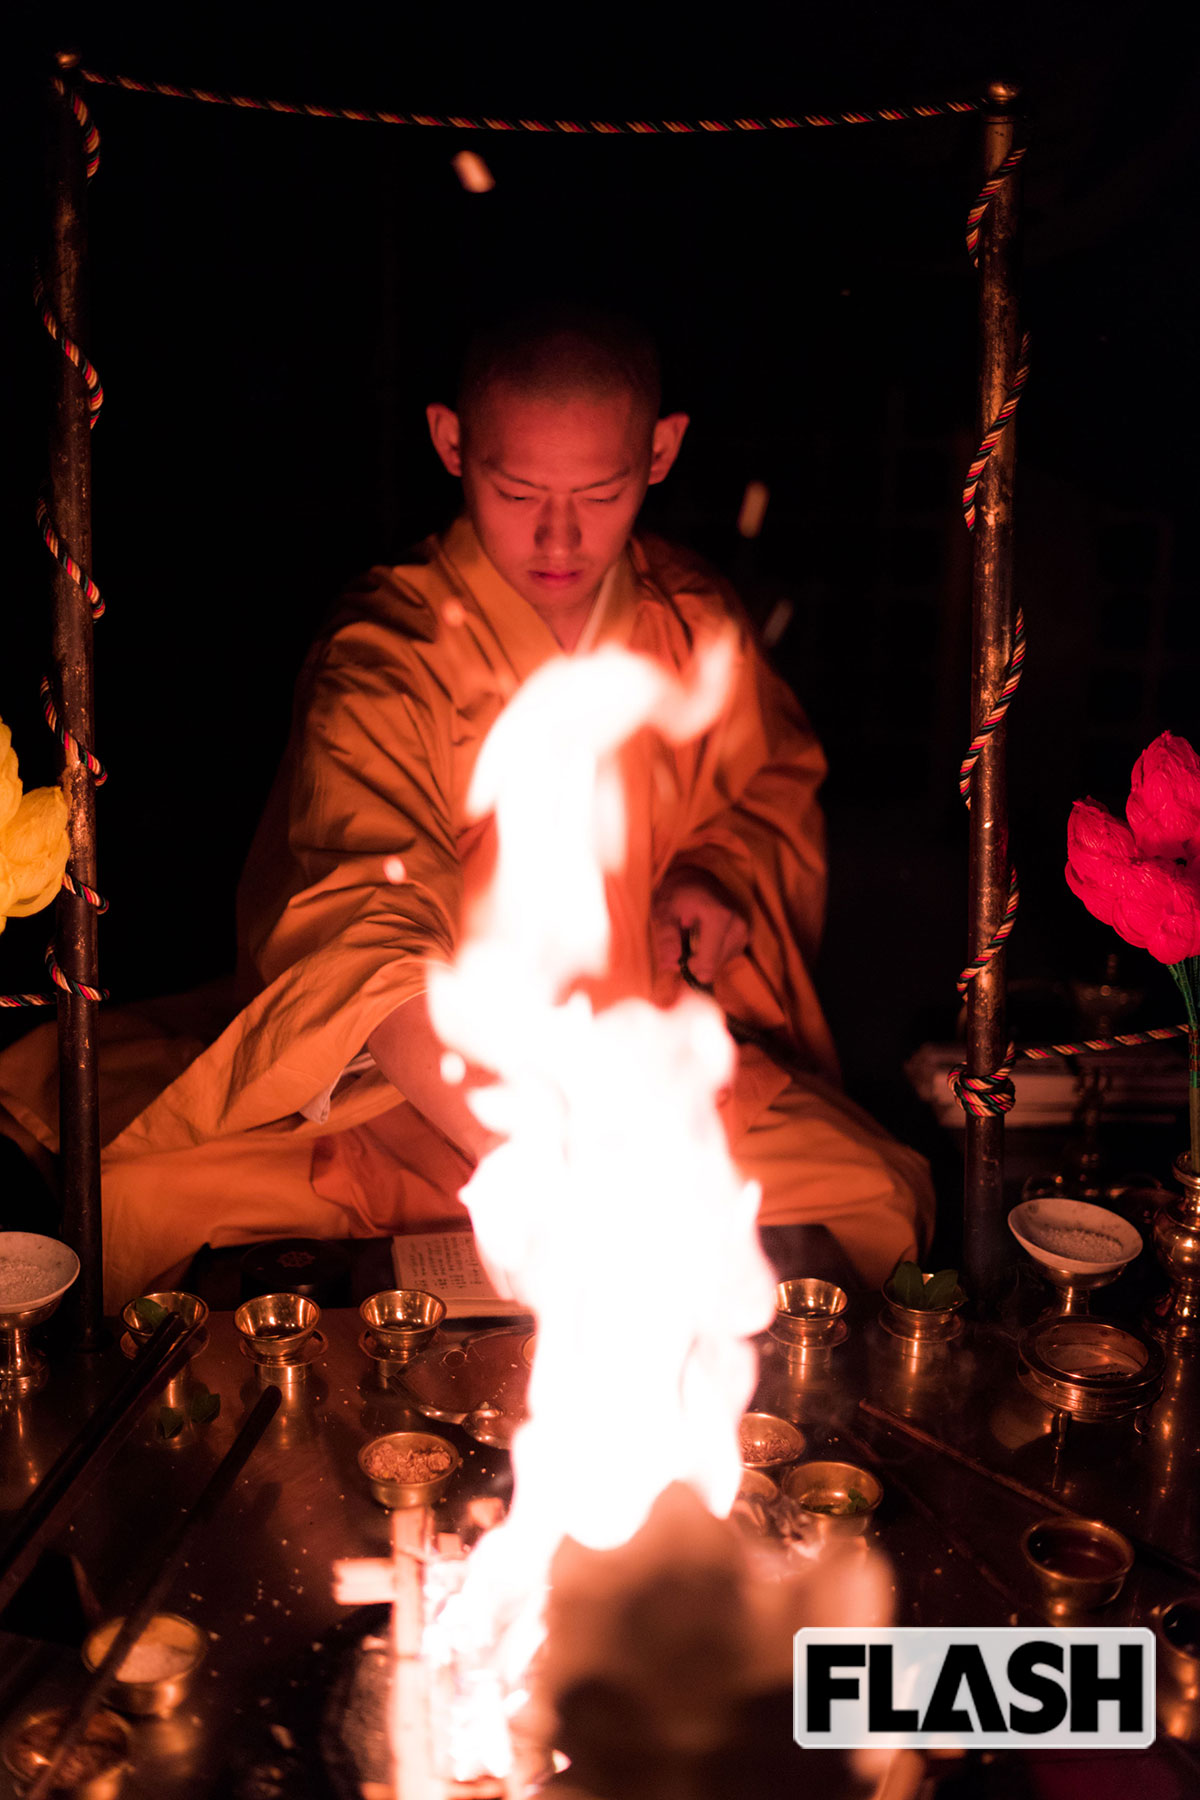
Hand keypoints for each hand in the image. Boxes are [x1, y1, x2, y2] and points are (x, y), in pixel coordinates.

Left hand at [651, 866, 749, 984]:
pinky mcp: (747, 935)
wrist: (698, 875)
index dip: (687, 968)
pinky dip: (712, 952)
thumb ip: (667, 937)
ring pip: (719, 964)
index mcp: (719, 918)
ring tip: (693, 935)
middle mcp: (738, 925)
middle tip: (681, 941)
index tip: (674, 957)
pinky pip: (726, 957)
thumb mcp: (664, 910)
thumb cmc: (677, 893)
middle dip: (693, 961)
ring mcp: (745, 931)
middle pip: (712, 967)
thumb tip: (670, 964)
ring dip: (703, 957)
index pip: (706, 965)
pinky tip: (704, 936)